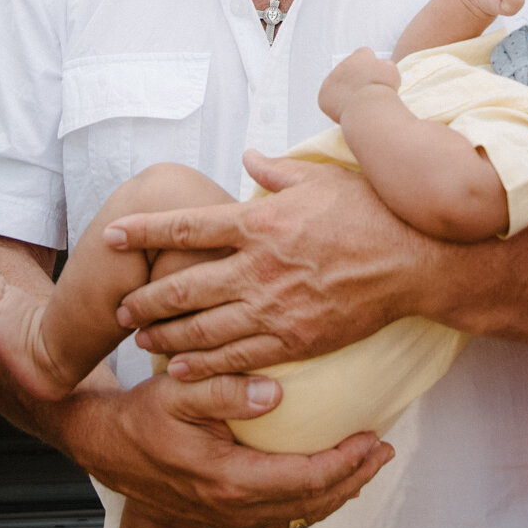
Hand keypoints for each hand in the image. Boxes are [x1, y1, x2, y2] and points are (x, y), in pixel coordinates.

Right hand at [70, 371, 393, 527]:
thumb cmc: (142, 414)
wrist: (106, 449)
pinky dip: (311, 503)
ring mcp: (226, 517)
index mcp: (226, 476)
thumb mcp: (176, 389)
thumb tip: (276, 393)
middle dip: (354, 478)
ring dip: (338, 493)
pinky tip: (326, 483)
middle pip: (311, 503)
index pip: (304, 478)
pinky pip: (280, 519)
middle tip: (384, 450)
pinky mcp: (222, 517)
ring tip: (367, 465)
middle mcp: (230, 506)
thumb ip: (224, 389)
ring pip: (298, 517)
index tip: (373, 437)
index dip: (345, 462)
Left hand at [105, 152, 443, 377]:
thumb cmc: (372, 212)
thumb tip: (248, 159)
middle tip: (119, 308)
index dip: (144, 231)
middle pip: (183, 286)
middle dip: (144, 299)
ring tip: (142, 340)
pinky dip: (203, 365)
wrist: (415, 261)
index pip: (187, 226)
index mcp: (261, 221)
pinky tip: (181, 369)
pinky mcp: (294, 340)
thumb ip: (278, 172)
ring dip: (165, 336)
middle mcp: (259, 266)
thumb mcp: (322, 178)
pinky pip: (237, 358)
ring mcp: (275, 308)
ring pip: (203, 329)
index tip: (112, 236)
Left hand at [316, 47, 401, 123]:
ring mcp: (331, 78)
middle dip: (355, 78)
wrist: (368, 107)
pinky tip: (348, 110)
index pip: (364, 54)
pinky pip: (328, 98)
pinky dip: (336, 104)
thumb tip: (380, 67)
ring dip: (344, 90)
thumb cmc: (384, 90)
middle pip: (349, 68)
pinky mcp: (323, 95)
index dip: (370, 65)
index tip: (374, 77)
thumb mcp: (392, 72)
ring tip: (357, 104)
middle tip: (365, 92)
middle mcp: (344, 63)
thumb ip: (384, 66)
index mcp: (361, 55)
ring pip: (337, 83)